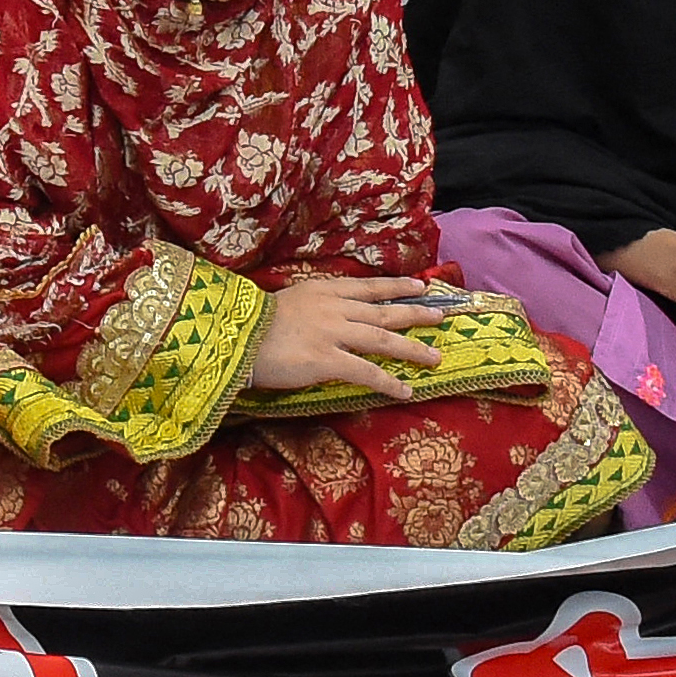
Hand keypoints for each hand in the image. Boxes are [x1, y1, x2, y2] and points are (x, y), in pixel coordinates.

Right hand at [244, 275, 453, 399]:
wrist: (235, 336)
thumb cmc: (254, 323)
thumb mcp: (288, 301)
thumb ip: (313, 306)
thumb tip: (331, 315)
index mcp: (323, 291)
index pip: (369, 288)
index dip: (397, 287)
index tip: (420, 286)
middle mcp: (334, 308)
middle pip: (384, 311)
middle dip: (415, 313)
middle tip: (440, 316)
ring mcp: (333, 333)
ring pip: (383, 340)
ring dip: (412, 349)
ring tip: (435, 357)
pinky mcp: (327, 359)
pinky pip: (366, 372)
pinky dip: (389, 382)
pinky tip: (406, 390)